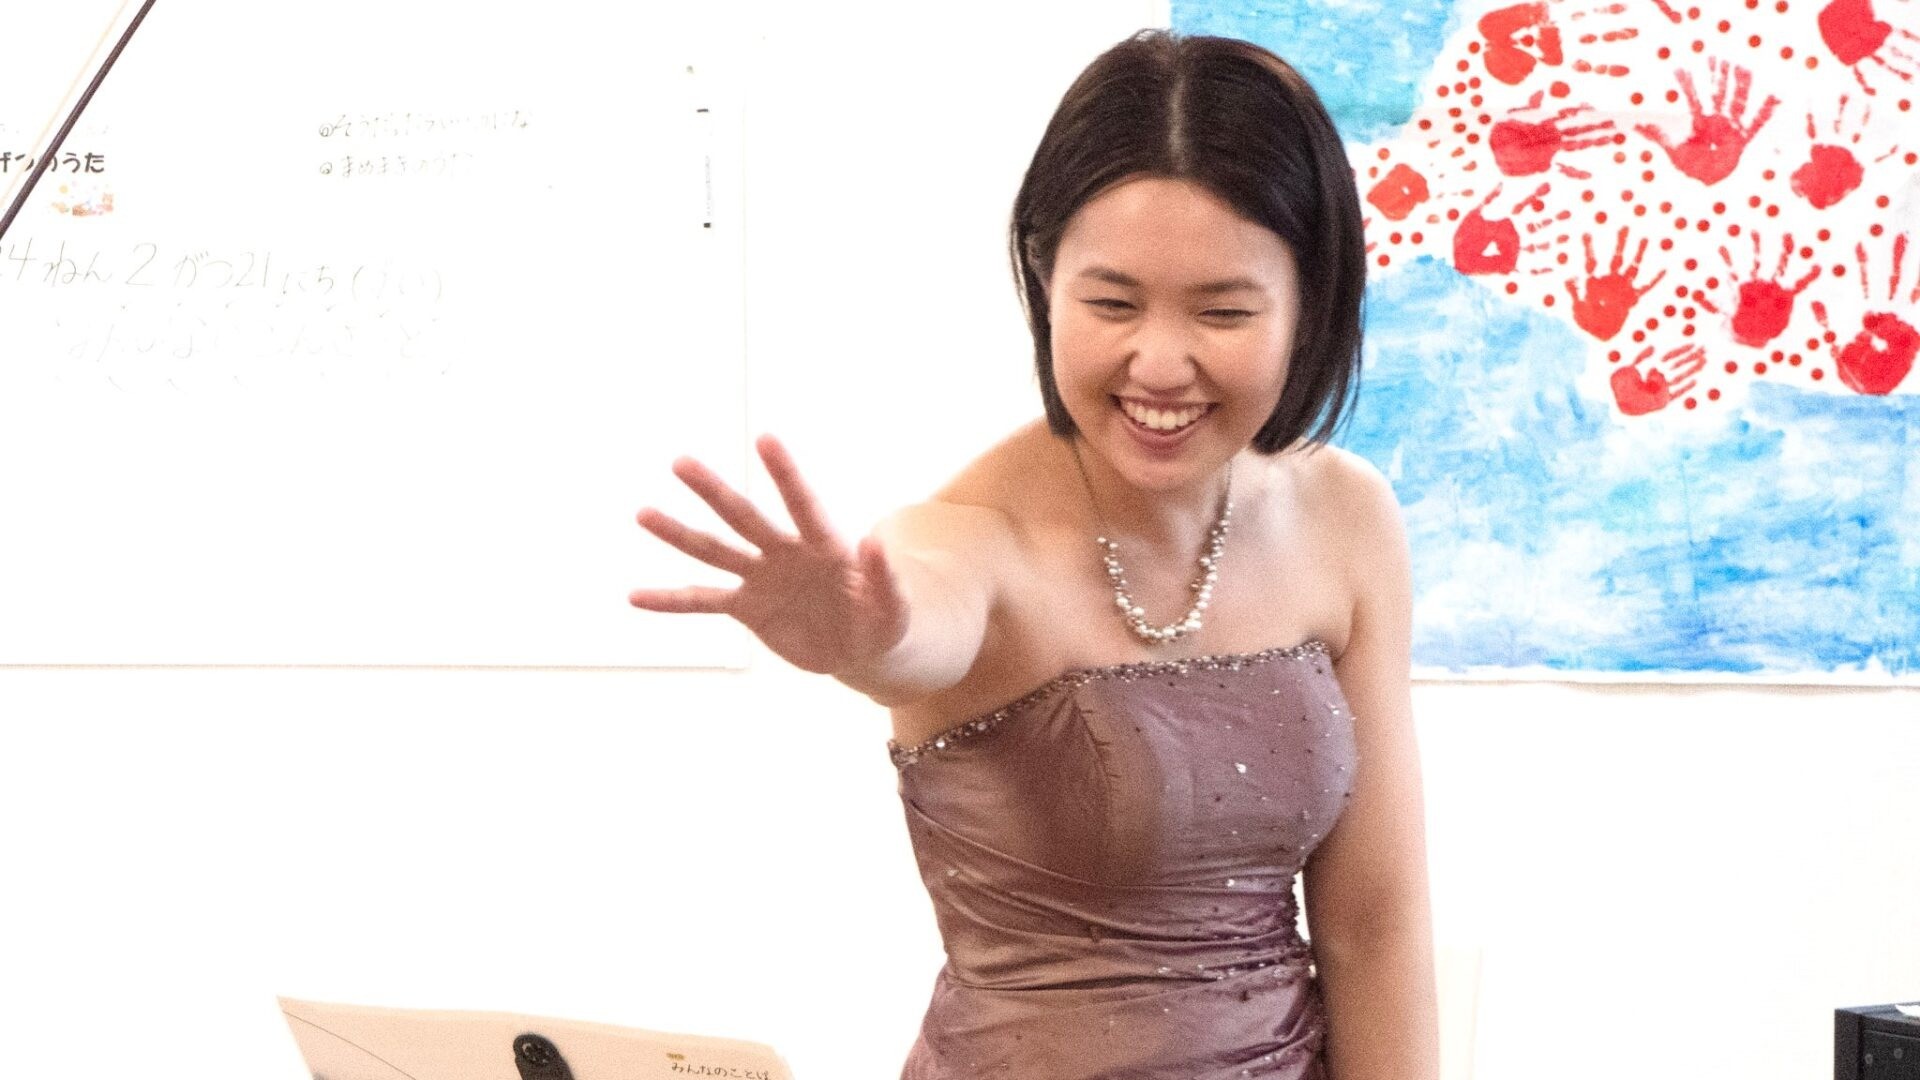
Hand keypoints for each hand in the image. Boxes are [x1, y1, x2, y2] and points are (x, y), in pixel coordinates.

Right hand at [628, 434, 909, 675]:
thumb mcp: (894, 610)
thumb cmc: (882, 623)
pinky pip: (703, 601)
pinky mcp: (747, 608)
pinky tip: (635, 598)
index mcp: (825, 545)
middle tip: (681, 463)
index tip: (765, 439)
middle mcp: (786, 552)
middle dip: (714, 492)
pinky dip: (671, 602)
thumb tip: (874, 541)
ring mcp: (762, 577)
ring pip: (715, 551)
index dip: (785, 474)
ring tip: (643, 514)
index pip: (804, 504)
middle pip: (745, 517)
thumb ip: (886, 579)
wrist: (858, 649)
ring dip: (680, 534)